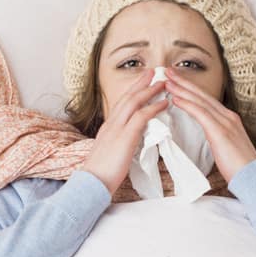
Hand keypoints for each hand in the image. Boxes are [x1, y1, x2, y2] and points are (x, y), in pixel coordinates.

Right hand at [82, 68, 168, 195]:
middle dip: (141, 83)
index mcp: (107, 128)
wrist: (91, 184)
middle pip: (127, 97)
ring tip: (163, 83)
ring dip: (150, 90)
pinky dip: (154, 108)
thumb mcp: (109, 155)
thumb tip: (130, 143)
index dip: (132, 92)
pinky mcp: (124, 137)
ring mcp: (116, 129)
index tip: (142, 84)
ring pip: (134, 102)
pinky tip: (165, 104)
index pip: (121, 105)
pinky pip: (141, 117)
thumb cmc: (100, 176)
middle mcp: (110, 124)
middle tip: (154, 72)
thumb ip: (119, 145)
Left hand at [163, 67, 255, 183]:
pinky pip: (201, 113)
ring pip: (200, 100)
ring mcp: (226, 122)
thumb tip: (208, 136)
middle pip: (202, 95)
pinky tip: (175, 99)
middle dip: (184, 82)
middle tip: (167, 71)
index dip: (190, 89)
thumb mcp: (226, 147)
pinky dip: (187, 104)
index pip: (206, 100)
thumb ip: (216, 137)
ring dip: (182, 89)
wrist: (253, 177)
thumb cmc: (239, 167)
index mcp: (229, 119)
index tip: (176, 81)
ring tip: (167, 81)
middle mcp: (228, 116)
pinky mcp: (220, 131)